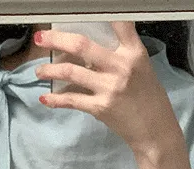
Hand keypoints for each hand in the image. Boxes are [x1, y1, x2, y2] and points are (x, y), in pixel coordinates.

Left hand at [34, 21, 182, 157]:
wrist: (154, 131)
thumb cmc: (148, 98)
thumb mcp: (141, 67)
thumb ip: (120, 53)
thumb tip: (89, 46)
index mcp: (134, 53)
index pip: (118, 23)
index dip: (100, 11)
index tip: (77, 9)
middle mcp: (121, 67)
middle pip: (82, 45)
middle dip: (56, 39)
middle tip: (40, 37)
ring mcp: (109, 88)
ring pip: (71, 71)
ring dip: (50, 70)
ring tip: (39, 70)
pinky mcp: (100, 107)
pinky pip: (72, 100)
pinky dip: (56, 99)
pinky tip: (45, 99)